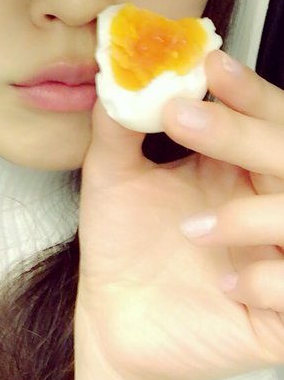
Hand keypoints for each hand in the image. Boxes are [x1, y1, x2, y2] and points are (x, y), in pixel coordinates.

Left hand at [74, 50, 283, 379]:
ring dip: (251, 215)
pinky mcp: (279, 311)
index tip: (211, 64)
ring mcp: (277, 254)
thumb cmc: (121, 241)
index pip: (263, 116)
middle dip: (244, 133)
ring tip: (191, 227)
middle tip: (184, 116)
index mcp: (235, 165)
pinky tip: (224, 283)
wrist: (113, 315)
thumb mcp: (112, 176)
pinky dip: (268, 281)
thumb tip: (120, 74)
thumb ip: (119, 125)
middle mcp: (264, 200)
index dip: (246, 90)